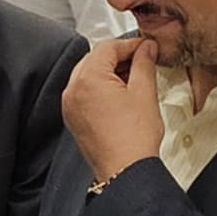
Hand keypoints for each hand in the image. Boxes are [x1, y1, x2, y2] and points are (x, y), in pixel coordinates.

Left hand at [58, 37, 163, 185]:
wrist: (125, 171)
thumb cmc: (133, 139)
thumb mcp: (144, 93)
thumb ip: (144, 63)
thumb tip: (146, 49)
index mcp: (87, 79)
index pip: (107, 47)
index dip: (130, 44)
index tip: (146, 47)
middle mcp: (72, 90)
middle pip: (95, 59)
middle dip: (119, 57)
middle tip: (142, 60)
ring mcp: (70, 106)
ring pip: (89, 76)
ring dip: (110, 72)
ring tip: (135, 79)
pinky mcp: (74, 119)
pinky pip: (85, 93)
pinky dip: (101, 88)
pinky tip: (122, 95)